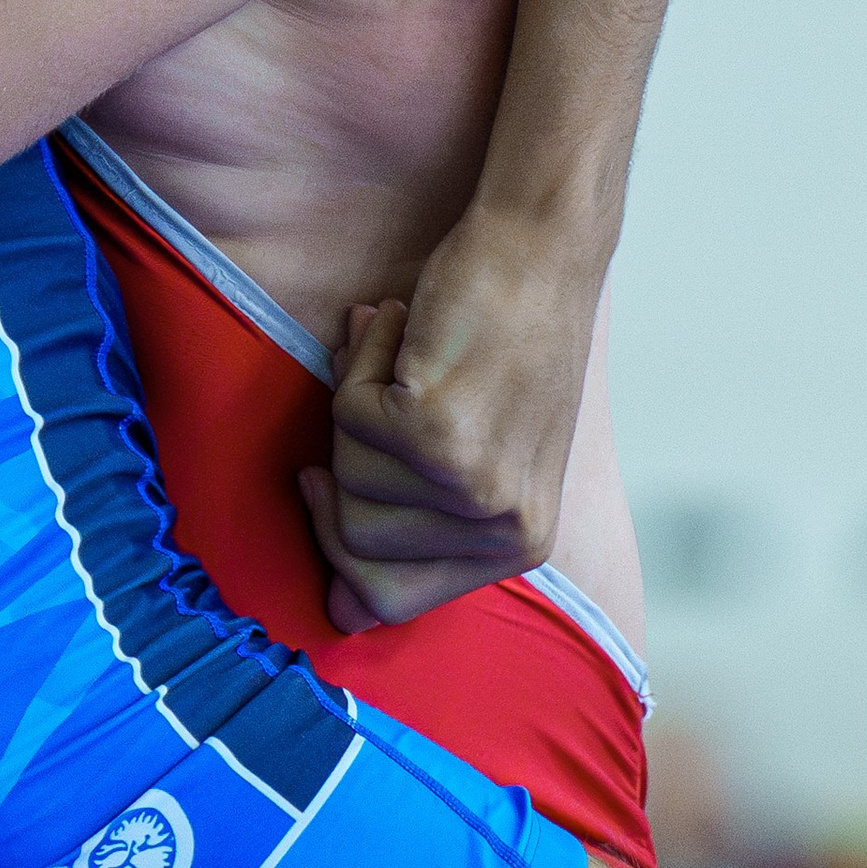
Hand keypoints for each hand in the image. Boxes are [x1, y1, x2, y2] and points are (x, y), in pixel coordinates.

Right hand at [299, 208, 597, 632]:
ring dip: (358, 398)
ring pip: (345, 472)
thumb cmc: (504, 341)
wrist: (539, 250)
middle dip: (347, 459)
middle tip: (386, 397)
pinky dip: (362, 357)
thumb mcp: (475, 454)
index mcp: (520, 545)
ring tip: (413, 354)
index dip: (340, 542)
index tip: (327, 478)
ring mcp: (471, 485)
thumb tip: (341, 616)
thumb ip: (416, 529)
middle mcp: (502, 529)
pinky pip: (346, 413)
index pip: (390, 599)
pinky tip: (407, 326)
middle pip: (356, 539)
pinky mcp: (438, 432)